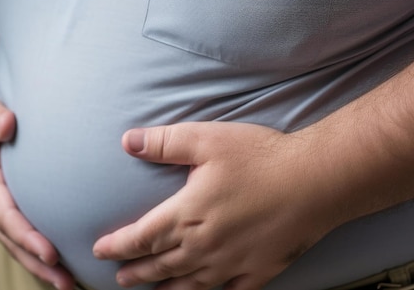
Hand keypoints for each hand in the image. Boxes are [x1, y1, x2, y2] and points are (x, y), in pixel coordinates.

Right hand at [0, 94, 74, 289]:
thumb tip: (7, 124)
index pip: (7, 215)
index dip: (27, 236)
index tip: (50, 252)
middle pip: (15, 240)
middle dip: (40, 263)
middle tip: (67, 283)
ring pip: (19, 244)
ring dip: (43, 267)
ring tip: (69, 285)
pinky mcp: (9, 209)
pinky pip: (24, 235)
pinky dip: (41, 253)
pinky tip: (64, 266)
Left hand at [93, 122, 338, 289]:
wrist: (314, 181)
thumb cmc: (260, 158)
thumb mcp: (206, 139)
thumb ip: (163, 143)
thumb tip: (127, 142)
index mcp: (186, 215)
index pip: (140, 238)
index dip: (117, 246)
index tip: (100, 251)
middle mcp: (203, 247)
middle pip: (160, 266)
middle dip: (136, 273)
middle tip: (119, 278)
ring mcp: (231, 264)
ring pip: (188, 286)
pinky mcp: (259, 271)